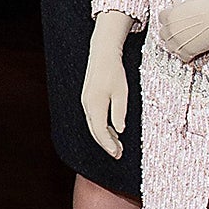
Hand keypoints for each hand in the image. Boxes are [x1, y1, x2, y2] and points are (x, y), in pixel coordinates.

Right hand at [81, 12, 132, 157]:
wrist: (102, 54)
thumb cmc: (114, 71)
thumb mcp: (122, 93)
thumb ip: (119, 112)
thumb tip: (119, 130)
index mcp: (95, 105)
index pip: (100, 131)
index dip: (108, 144)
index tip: (117, 154)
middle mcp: (87, 105)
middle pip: (95, 131)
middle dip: (106, 144)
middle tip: (118, 154)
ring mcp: (86, 102)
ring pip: (94, 125)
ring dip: (105, 137)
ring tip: (117, 146)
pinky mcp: (88, 99)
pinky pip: (94, 118)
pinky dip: (102, 127)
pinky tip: (112, 131)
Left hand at [155, 0, 208, 62]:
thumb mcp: (191, 3)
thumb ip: (180, 8)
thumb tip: (177, 8)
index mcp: (170, 15)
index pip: (162, 17)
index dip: (169, 18)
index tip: (174, 19)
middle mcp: (171, 30)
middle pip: (163, 33)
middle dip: (170, 32)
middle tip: (180, 31)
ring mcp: (178, 43)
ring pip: (169, 46)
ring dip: (176, 44)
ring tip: (185, 41)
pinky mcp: (187, 52)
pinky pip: (182, 57)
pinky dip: (187, 55)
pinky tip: (193, 50)